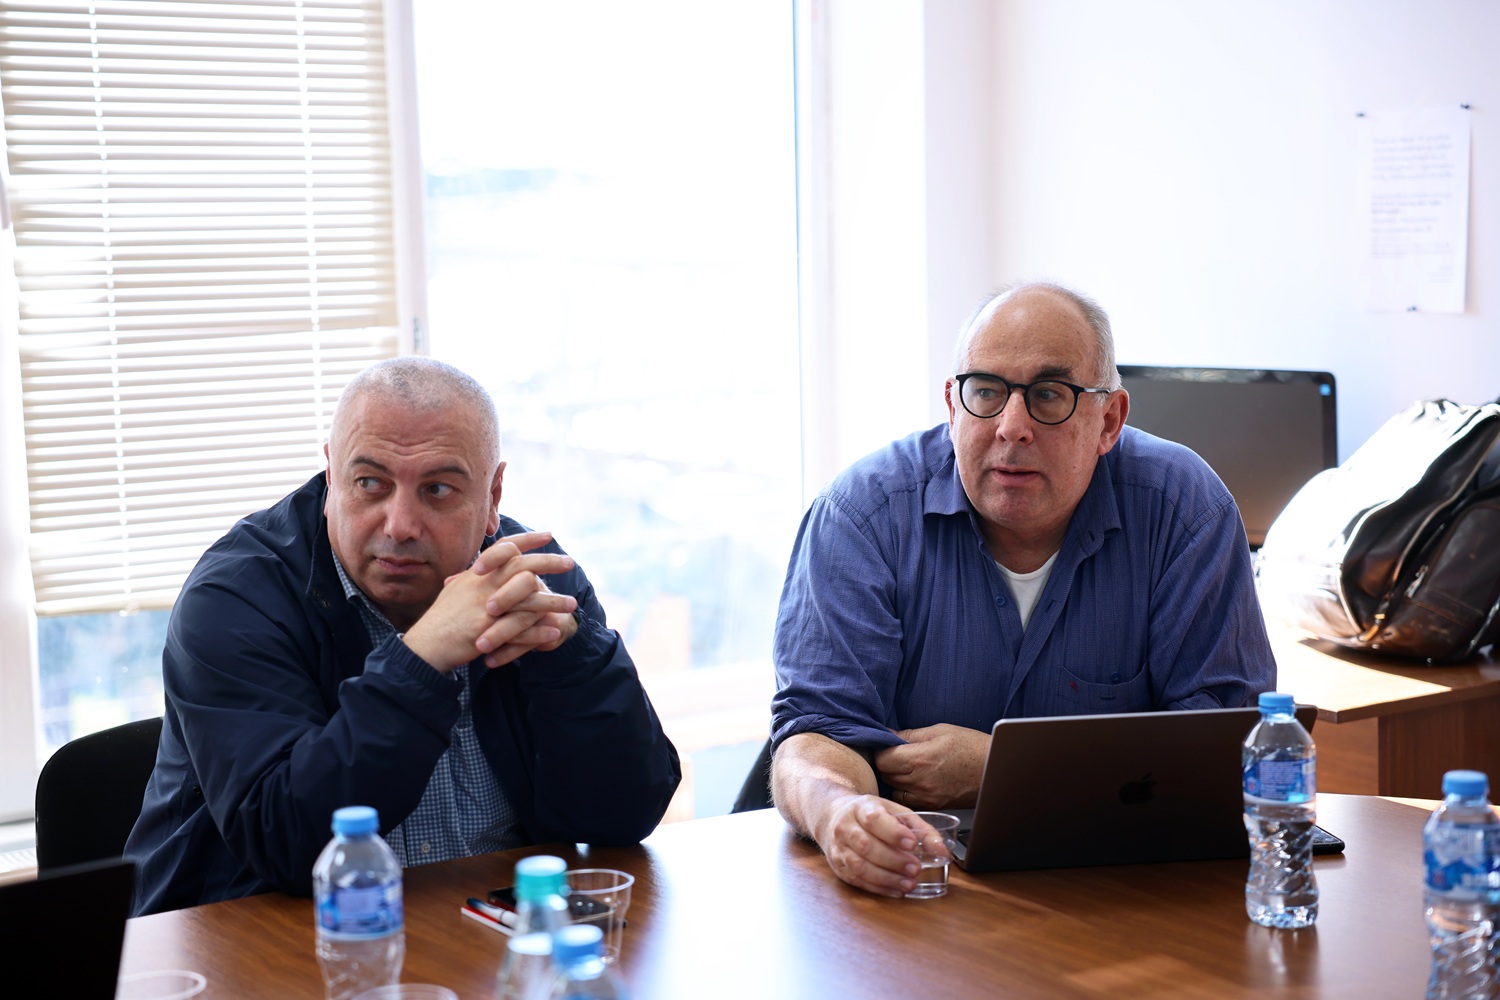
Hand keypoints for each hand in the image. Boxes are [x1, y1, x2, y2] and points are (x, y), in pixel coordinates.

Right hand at [401, 532, 575, 670]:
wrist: (426, 644)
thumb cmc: (442, 617)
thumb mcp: (456, 589)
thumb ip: (473, 577)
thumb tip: (486, 565)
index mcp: (477, 574)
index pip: (505, 549)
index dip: (527, 540)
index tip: (548, 534)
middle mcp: (483, 586)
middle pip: (522, 566)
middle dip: (549, 562)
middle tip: (570, 562)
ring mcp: (486, 608)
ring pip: (528, 600)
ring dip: (553, 602)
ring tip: (573, 605)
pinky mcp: (489, 631)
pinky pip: (521, 630)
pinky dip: (539, 631)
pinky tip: (554, 631)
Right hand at [815, 793, 925, 897]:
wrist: (833, 817)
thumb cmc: (870, 815)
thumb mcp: (894, 812)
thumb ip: (920, 829)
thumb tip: (942, 851)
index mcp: (860, 808)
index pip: (874, 819)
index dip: (893, 833)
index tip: (912, 843)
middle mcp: (845, 827)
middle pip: (866, 846)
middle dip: (893, 860)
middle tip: (916, 868)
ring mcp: (839, 848)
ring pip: (859, 866)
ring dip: (886, 878)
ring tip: (909, 884)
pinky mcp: (839, 867)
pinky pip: (857, 880)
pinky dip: (879, 888)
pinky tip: (896, 890)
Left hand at [874, 724, 988, 809]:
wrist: (996, 770)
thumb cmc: (971, 747)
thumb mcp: (939, 730)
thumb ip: (909, 734)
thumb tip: (886, 734)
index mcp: (920, 759)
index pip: (882, 759)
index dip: (882, 750)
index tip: (887, 745)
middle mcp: (921, 781)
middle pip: (886, 775)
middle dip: (887, 764)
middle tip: (897, 755)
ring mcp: (927, 797)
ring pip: (894, 791)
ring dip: (895, 780)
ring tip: (907, 769)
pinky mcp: (934, 807)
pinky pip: (908, 802)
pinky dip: (906, 793)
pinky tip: (916, 782)